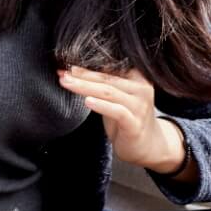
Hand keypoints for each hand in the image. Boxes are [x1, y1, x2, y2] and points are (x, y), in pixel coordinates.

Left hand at [59, 66, 194, 179]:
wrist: (147, 146)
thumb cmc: (127, 118)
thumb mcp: (115, 97)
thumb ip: (103, 84)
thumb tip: (74, 71)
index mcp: (137, 77)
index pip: (110, 67)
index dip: (87, 66)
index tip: (66, 65)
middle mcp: (141, 88)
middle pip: (107, 78)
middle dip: (82, 75)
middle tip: (63, 73)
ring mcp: (139, 106)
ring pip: (109, 92)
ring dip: (85, 87)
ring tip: (68, 83)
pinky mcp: (135, 123)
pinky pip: (117, 111)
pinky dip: (101, 105)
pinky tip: (87, 102)